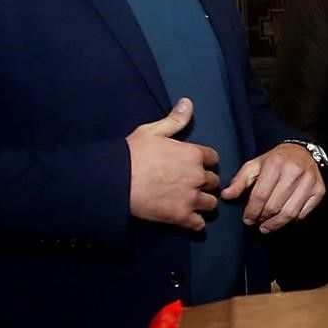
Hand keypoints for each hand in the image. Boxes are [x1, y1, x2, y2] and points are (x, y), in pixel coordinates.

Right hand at [127, 98, 218, 230]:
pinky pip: (199, 224)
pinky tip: (186, 218)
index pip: (213, 158)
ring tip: (189, 202)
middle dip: (204, 183)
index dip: (204, 162)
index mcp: (192, 154)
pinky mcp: (180, 217)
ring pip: (210, 204)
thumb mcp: (152, 131)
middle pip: (214, 181)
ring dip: (202, 203)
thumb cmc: (131, 153)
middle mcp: (196, 176)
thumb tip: (188, 103)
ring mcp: (190, 198)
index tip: (194, 165)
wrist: (114, 180)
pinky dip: (195, 222)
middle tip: (190, 184)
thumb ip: (174, 120)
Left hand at [220, 142, 324, 232]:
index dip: (251, 211)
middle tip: (256, 222)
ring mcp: (309, 182)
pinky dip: (291, 220)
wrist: (303, 152)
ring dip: (275, 224)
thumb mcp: (255, 165)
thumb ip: (240, 180)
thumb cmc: (276, 160)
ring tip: (266, 226)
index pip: (260, 195)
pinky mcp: (319, 190)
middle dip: (262, 218)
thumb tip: (226, 195)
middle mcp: (295, 171)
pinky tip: (282, 218)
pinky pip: (302, 214)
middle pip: (274, 206)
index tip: (247, 219)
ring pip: (289, 213)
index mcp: (276, 163)